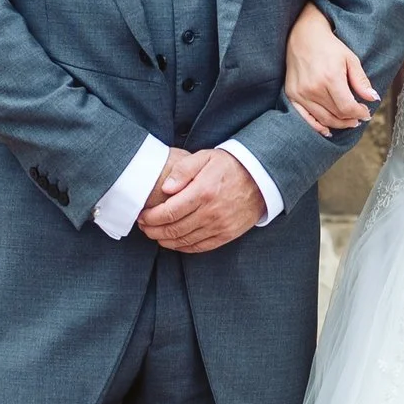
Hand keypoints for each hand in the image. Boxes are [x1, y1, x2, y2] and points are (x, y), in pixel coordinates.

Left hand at [139, 146, 264, 253]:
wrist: (261, 177)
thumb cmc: (230, 165)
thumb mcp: (206, 157)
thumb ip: (183, 170)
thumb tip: (166, 188)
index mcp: (203, 191)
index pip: (169, 212)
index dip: (151, 218)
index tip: (142, 216)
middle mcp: (211, 212)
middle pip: (173, 229)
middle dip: (153, 231)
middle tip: (144, 227)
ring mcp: (220, 225)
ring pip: (184, 241)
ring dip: (165, 241)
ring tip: (155, 235)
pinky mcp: (227, 234)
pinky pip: (200, 247)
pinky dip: (183, 247)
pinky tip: (174, 242)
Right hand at [284, 1, 378, 135]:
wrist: (303, 36)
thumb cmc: (330, 46)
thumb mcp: (350, 59)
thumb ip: (361, 81)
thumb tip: (373, 99)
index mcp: (330, 78)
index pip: (347, 107)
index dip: (359, 113)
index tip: (366, 113)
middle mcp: (314, 88)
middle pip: (336, 114)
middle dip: (351, 119)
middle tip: (359, 118)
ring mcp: (301, 93)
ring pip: (323, 119)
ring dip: (338, 124)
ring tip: (348, 122)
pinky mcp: (292, 95)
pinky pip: (305, 118)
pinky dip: (317, 126)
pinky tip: (327, 130)